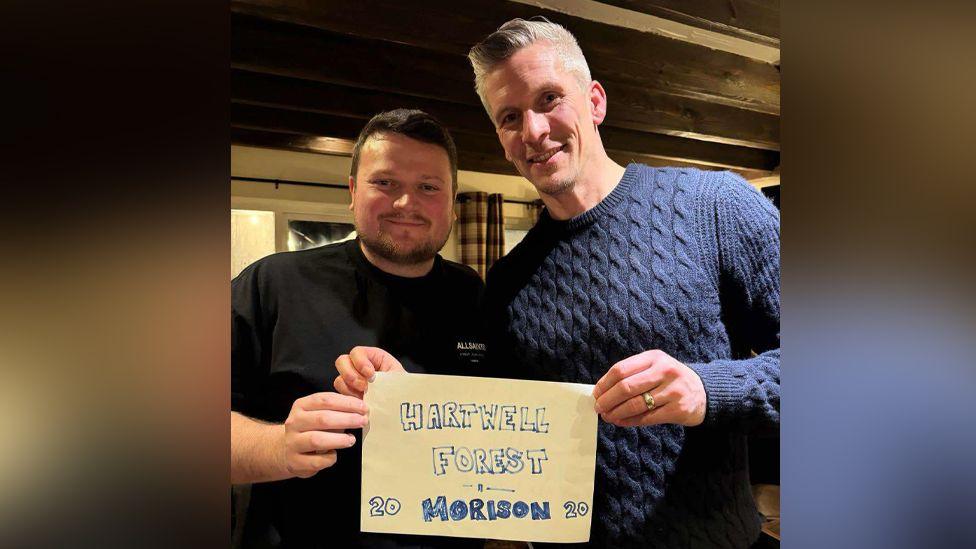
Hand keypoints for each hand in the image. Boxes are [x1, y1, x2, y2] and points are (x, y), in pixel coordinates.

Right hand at [281, 392, 367, 478]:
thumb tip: (361, 406)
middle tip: (363, 421)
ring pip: (317, 440)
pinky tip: (335, 454)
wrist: (285, 450)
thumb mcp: (318, 413)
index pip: (325, 400)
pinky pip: (316, 461)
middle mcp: (295, 422)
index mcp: (302, 406)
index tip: (363, 407)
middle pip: (322, 418)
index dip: (346, 403)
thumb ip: (337, 407)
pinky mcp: (295, 462)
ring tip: (351, 439)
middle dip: (347, 419)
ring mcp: (293, 442)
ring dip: (339, 439)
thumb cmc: (310, 429)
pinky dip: (329, 458)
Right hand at [333, 346, 405, 398]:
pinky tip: (363, 404)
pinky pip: (341, 396)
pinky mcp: (349, 395)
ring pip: (339, 380)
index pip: (357, 352)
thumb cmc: (402, 389)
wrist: (401, 405)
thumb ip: (383, 375)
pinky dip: (350, 400)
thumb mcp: (397, 377)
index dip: (360, 362)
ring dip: (351, 389)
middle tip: (364, 387)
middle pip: (342, 361)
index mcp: (372, 357)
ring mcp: (352, 381)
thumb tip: (371, 380)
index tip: (370, 374)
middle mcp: (358, 367)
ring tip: (365, 397)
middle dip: (351, 374)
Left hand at [592, 350, 706, 426]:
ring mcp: (673, 391)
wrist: (703, 392)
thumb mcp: (655, 367)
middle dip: (607, 400)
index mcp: (654, 357)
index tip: (596, 394)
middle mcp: (664, 371)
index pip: (621, 369)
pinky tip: (621, 422)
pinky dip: (629, 421)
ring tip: (608, 416)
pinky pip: (647, 418)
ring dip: (616, 413)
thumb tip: (602, 391)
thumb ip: (632, 374)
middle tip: (598, 407)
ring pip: (635, 404)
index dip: (604, 384)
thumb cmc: (670, 380)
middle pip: (626, 387)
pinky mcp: (678, 410)